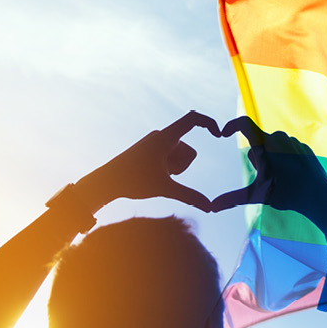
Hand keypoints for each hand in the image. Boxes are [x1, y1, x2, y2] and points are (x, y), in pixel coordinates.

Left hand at [77, 111, 218, 211]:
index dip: (209, 123)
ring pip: (180, 157)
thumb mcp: (165, 189)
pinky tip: (152, 176)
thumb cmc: (133, 182)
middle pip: (189, 152)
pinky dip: (167, 169)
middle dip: (182, 167)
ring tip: (155, 176)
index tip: (220, 134)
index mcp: (165, 137)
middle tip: (163, 176)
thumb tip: (211, 208)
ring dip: (174, 170)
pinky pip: (171, 159)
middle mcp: (161, 135)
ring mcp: (156, 142)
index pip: (192, 119)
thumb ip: (190, 196)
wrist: (107, 182)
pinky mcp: (151, 149)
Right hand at [207, 116, 326, 222]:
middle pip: (258, 143)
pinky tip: (293, 175)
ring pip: (273, 146)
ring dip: (272, 159)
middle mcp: (279, 137)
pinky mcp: (304, 147)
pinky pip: (288, 150)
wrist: (318, 196)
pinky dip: (286, 160)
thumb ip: (233, 198)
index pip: (243, 124)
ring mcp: (293, 141)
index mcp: (265, 144)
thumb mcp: (258, 195)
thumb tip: (211, 208)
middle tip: (267, 176)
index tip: (223, 133)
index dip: (230, 126)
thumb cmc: (287, 194)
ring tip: (282, 178)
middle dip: (258, 158)